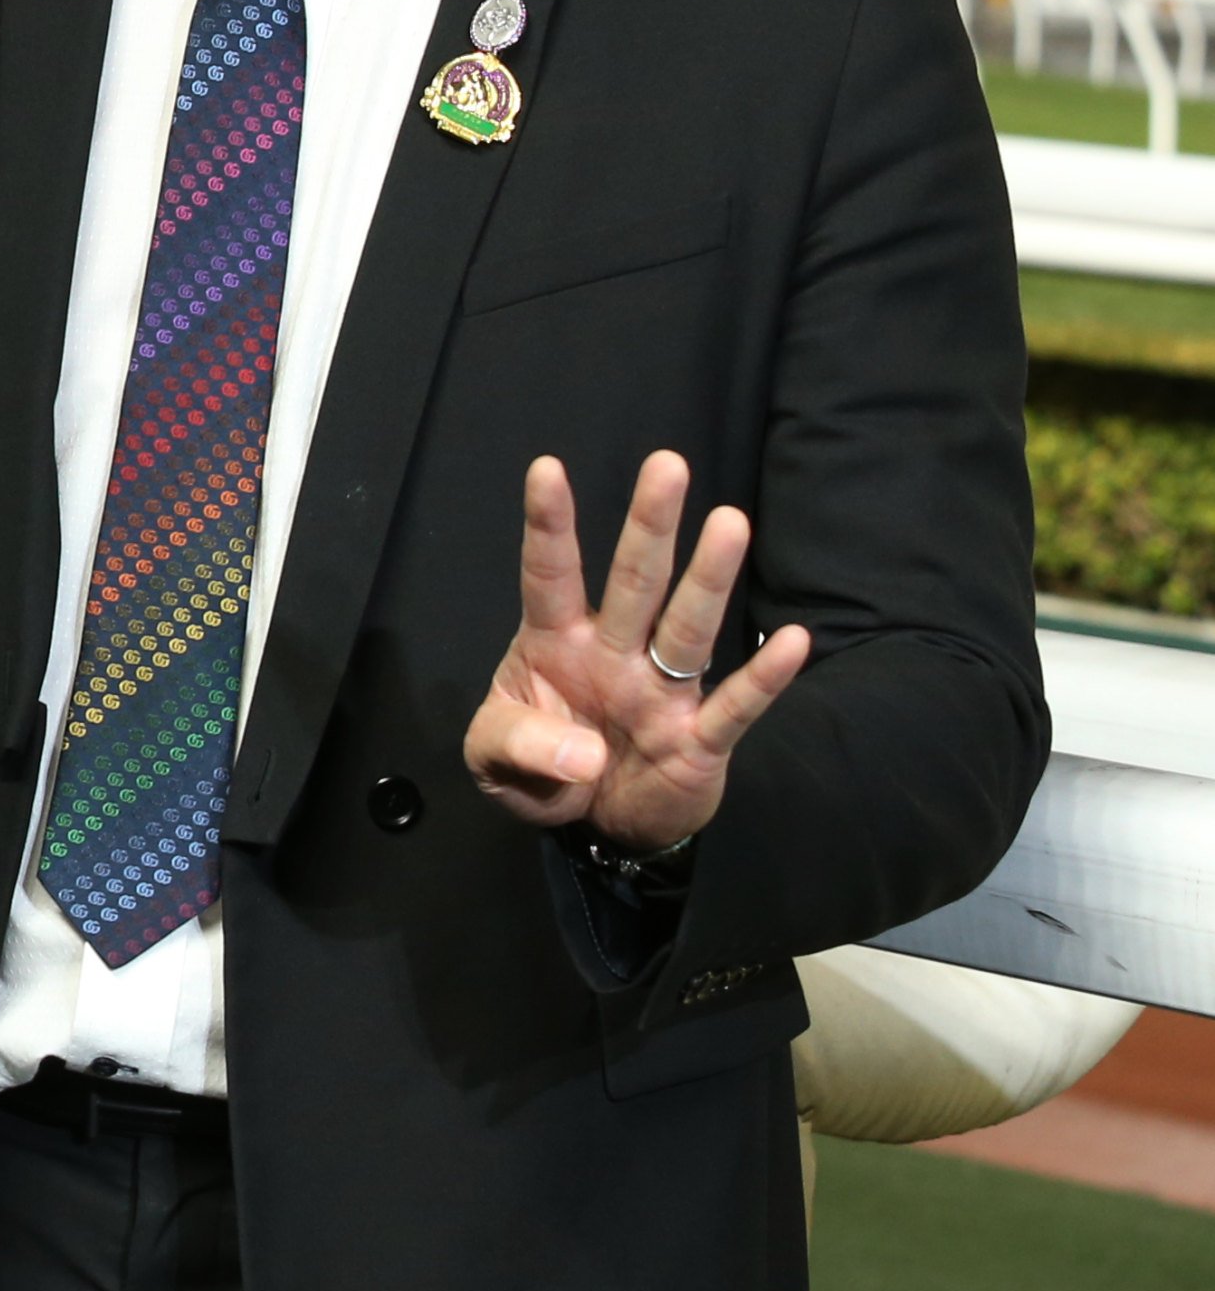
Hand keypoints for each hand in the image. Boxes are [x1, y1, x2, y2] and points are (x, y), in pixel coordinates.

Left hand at [465, 451, 811, 849]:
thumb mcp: (495, 762)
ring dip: (708, 579)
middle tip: (666, 465)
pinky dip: (765, 678)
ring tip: (729, 522)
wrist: (597, 825)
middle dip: (649, 526)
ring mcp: (661, 692)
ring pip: (687, 627)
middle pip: (634, 582)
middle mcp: (613, 654)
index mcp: (555, 643)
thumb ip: (522, 749)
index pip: (549, 576)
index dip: (549, 526)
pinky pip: (736, 705)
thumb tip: (582, 754)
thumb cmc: (541, 771)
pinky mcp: (699, 740)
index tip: (546, 468)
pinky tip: (794, 641)